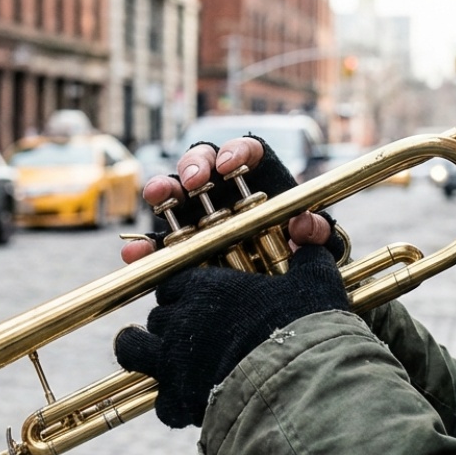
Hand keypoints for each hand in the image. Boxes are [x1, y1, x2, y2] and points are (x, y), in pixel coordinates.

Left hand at [114, 245, 349, 427]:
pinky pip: (160, 402)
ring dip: (143, 352)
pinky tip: (190, 404)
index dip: (182, 293)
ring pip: (132, 349)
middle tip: (190, 335)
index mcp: (205, 287)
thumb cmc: (306, 327)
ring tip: (160, 360)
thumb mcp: (315, 283)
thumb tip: (311, 245)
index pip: (171, 282)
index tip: (196, 301)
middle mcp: (180, 320)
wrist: (299, 382)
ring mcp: (173, 361)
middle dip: (169, 324)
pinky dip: (173, 404)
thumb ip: (309, 257)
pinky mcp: (178, 400)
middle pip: (156, 315)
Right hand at [121, 136, 338, 263]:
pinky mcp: (180, 248)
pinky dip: (144, 247)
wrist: (283, 303)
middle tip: (194, 181)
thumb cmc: (303, 263)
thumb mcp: (319, 250)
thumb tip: (303, 225)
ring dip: (163, 189)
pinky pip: (157, 243)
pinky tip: (136, 253)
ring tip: (158, 197)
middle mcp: (225, 193)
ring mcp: (199, 217)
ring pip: (174, 193)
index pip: (248, 152)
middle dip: (195, 164)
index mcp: (261, 183)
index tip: (229, 165)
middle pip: (203, 162)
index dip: (237, 151)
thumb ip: (319, 235)